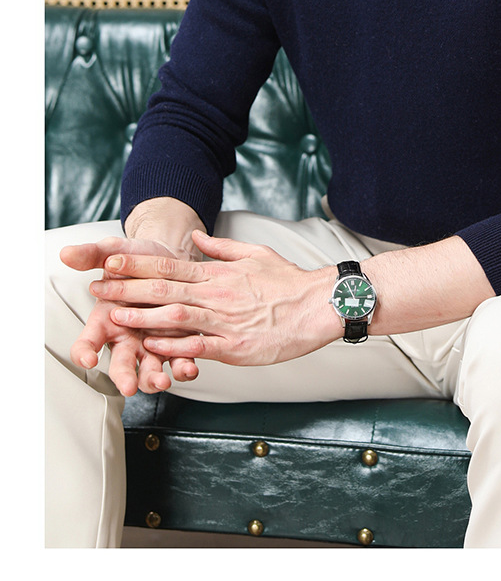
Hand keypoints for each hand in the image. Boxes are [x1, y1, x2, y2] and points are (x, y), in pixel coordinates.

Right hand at [60, 236, 200, 395]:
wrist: (169, 257)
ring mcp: (152, 342)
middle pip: (120, 364)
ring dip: (155, 378)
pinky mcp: (177, 342)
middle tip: (129, 386)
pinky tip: (190, 367)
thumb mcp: (113, 252)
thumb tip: (67, 253)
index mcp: (106, 320)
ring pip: (150, 369)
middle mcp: (127, 337)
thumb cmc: (136, 260)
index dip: (84, 351)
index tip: (87, 357)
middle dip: (124, 377)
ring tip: (162, 381)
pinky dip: (184, 366)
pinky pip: (179, 359)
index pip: (88, 342)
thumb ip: (91, 255)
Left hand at [87, 230, 339, 367]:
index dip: (137, 263)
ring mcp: (224, 322)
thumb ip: (221, 247)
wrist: (318, 305)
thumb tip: (195, 237)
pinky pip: (197, 347)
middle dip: (126, 289)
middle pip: (163, 289)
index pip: (169, 264)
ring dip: (140, 318)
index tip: (110, 260)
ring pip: (174, 317)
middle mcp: (216, 295)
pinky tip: (150, 347)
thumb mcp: (254, 253)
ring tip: (113, 318)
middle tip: (97, 289)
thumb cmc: (288, 281)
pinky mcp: (234, 348)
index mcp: (218, 273)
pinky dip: (172, 347)